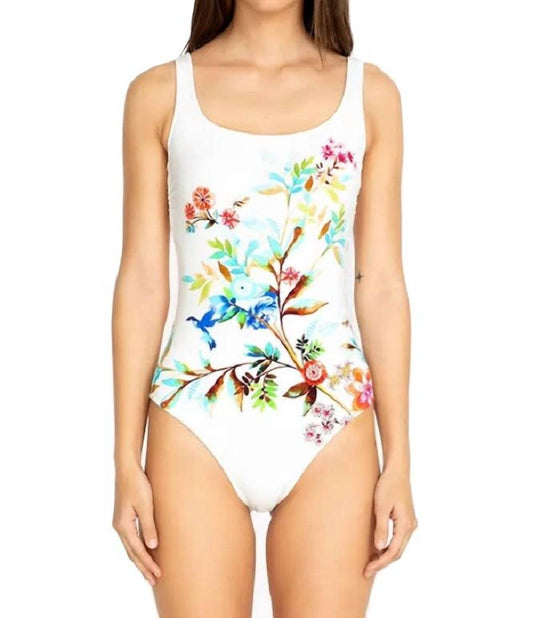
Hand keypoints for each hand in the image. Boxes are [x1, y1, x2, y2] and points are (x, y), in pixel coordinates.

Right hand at [112, 463, 161, 585]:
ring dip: (140, 560)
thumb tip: (152, 546)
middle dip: (143, 567)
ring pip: (130, 547)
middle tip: (154, 580)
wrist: (127, 468)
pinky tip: (145, 550)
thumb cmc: (137, 484)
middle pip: (132, 553)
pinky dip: (138, 548)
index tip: (158, 574)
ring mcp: (121, 522)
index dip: (148, 564)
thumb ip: (149, 526)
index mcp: (123, 526)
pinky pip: (131, 538)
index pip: (137, 551)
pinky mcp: (124, 517)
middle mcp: (119, 527)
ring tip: (149, 571)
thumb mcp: (146, 505)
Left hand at [364, 468, 416, 577]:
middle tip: (367, 570)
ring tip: (370, 562)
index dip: (381, 563)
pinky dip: (388, 546)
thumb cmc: (387, 486)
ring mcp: (409, 523)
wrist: (397, 471)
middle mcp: (411, 526)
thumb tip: (379, 548)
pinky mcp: (405, 519)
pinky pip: (398, 538)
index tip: (368, 569)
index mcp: (406, 525)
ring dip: (385, 555)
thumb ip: (381, 528)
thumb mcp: (381, 507)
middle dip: (382, 563)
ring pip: (398, 546)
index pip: (393, 552)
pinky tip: (377, 549)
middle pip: (397, 552)